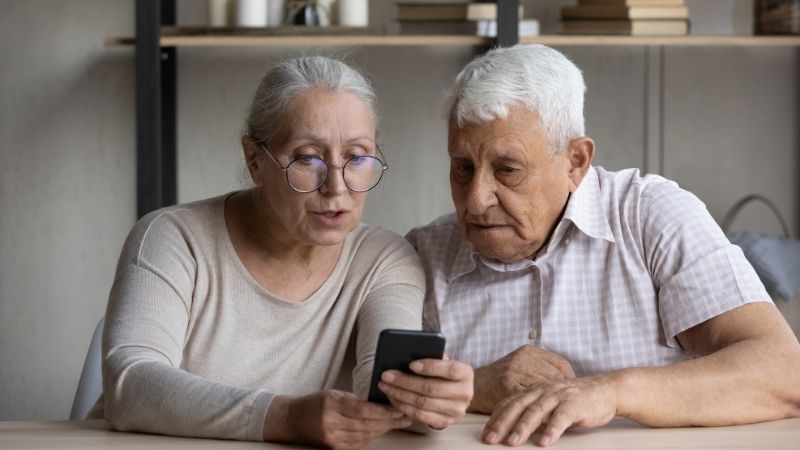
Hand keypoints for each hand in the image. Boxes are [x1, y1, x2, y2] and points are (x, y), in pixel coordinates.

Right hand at [263, 390, 411, 449]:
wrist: (293, 420)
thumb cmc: (315, 402)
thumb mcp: (335, 393)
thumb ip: (356, 399)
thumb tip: (382, 401)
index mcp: (332, 404)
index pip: (363, 409)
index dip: (384, 411)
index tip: (399, 407)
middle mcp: (332, 423)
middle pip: (367, 425)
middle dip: (390, 421)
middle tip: (406, 415)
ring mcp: (333, 438)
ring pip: (366, 436)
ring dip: (385, 429)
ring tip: (399, 422)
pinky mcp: (335, 448)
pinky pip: (359, 443)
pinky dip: (373, 436)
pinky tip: (382, 429)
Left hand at [377, 358, 473, 428]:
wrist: (456, 395)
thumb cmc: (444, 373)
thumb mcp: (443, 362)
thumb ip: (432, 357)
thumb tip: (407, 355)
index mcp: (466, 373)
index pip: (450, 369)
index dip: (430, 367)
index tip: (410, 364)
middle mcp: (465, 393)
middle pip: (431, 388)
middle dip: (405, 381)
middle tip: (386, 375)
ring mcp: (456, 411)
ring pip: (423, 403)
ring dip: (399, 394)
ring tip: (385, 386)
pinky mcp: (445, 422)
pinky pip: (419, 415)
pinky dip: (403, 406)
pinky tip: (393, 398)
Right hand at [472, 345, 575, 413]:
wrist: (474, 385)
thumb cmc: (500, 379)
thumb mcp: (522, 366)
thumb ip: (541, 370)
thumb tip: (568, 384)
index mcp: (530, 351)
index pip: (561, 364)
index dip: (570, 380)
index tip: (574, 393)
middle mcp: (523, 358)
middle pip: (555, 377)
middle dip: (563, 394)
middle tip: (571, 407)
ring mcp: (515, 370)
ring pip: (543, 389)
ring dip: (552, 403)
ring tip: (561, 415)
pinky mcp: (507, 385)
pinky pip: (529, 399)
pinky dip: (538, 410)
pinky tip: (543, 418)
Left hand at [482, 375, 618, 446]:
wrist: (604, 390)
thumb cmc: (574, 400)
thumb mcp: (548, 403)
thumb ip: (532, 413)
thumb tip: (510, 429)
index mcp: (534, 390)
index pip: (510, 402)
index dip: (496, 417)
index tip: (485, 433)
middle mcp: (543, 391)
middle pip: (518, 406)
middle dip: (502, 423)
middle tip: (491, 439)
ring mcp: (559, 396)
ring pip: (537, 411)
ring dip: (523, 427)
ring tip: (513, 442)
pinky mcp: (575, 404)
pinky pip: (562, 417)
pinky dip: (553, 429)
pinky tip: (546, 441)